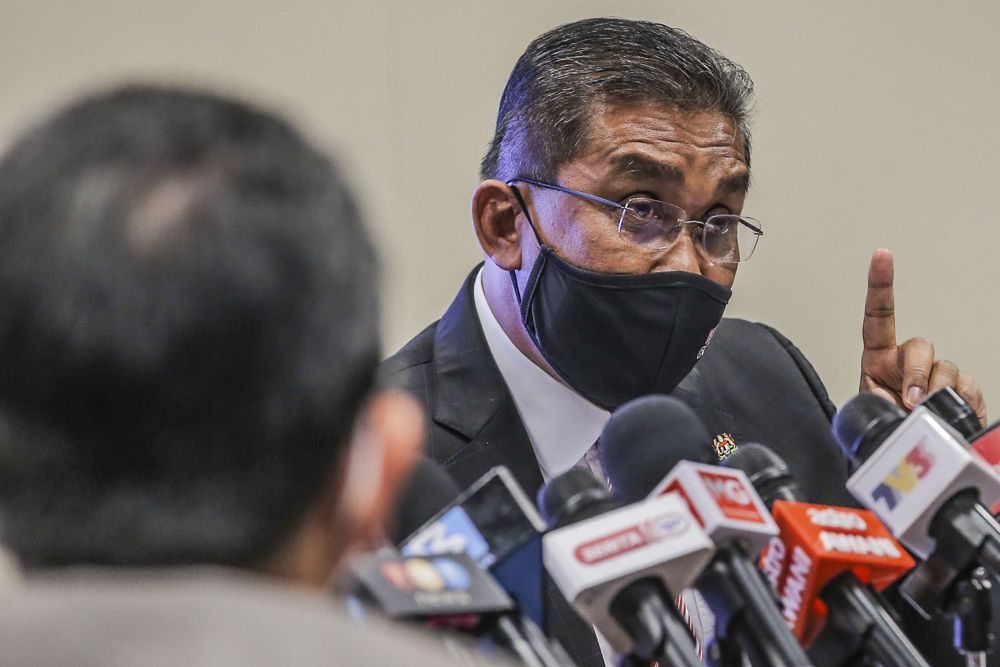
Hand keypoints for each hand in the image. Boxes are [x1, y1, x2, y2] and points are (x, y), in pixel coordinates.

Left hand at [860, 248, 985, 425]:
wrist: (906, 458)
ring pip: (946, 368)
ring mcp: (936, 375)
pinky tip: (950, 415)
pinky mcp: (961, 391)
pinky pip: (968, 387)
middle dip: (917, 372)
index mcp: (878, 359)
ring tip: (924, 415)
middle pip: (921, 346)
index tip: (881, 255)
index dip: (880, 284)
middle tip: (911, 401)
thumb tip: (910, 403)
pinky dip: (961, 403)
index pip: (878, 316)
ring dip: (936, 392)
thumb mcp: (868, 415)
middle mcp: (907, 361)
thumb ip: (879, 403)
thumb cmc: (882, 430)